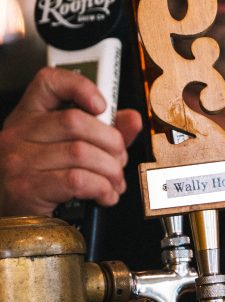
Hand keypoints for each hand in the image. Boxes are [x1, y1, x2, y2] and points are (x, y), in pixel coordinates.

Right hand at [0, 67, 141, 215]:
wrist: (14, 219)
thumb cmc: (44, 178)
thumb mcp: (71, 147)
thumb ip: (105, 131)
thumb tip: (132, 119)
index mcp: (30, 114)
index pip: (48, 81)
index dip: (80, 86)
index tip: (102, 105)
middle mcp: (19, 132)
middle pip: (76, 121)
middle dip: (111, 141)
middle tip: (120, 159)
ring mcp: (19, 160)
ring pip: (81, 153)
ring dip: (110, 170)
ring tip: (115, 181)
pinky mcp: (26, 187)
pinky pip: (77, 180)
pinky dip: (101, 188)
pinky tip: (106, 195)